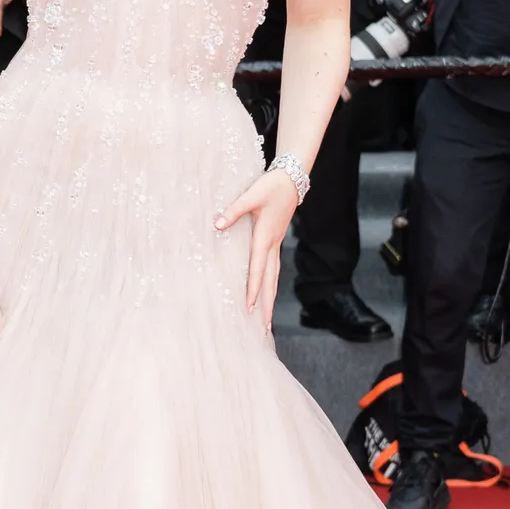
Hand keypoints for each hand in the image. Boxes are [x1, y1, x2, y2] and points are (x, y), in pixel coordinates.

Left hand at [214, 167, 298, 333]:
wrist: (292, 179)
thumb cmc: (271, 186)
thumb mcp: (251, 195)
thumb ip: (233, 210)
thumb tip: (217, 224)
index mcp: (265, 237)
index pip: (258, 269)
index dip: (253, 290)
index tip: (248, 308)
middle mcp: (273, 245)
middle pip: (270, 282)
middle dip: (267, 306)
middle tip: (264, 329)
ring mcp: (276, 245)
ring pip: (274, 277)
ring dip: (270, 299)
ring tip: (267, 320)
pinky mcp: (276, 241)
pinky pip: (273, 269)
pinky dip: (270, 284)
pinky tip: (267, 294)